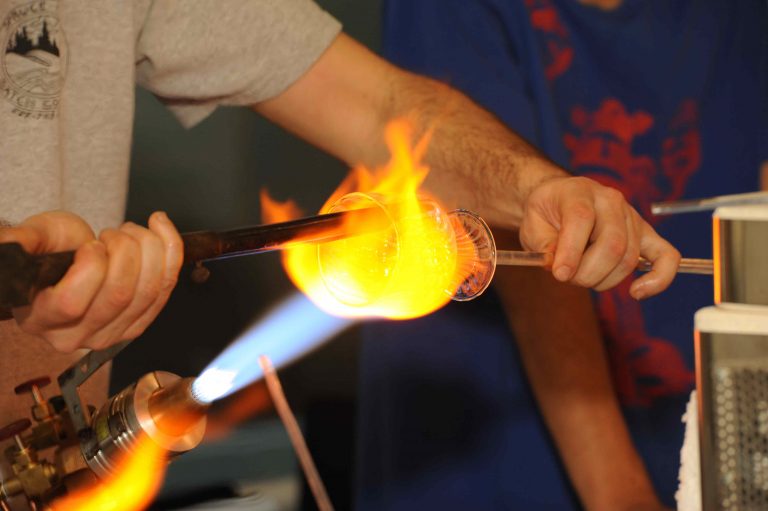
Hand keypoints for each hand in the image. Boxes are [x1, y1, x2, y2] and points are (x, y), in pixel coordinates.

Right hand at [0, 211, 182, 351]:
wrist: (68, 261)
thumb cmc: (48, 252)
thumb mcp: (31, 238)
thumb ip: (22, 240)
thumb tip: (10, 243)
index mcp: (41, 319)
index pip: (73, 302)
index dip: (91, 265)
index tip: (90, 244)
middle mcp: (75, 335)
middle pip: (119, 296)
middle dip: (125, 250)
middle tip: (113, 233)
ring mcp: (110, 335)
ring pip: (148, 293)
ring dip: (150, 249)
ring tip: (131, 232)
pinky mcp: (138, 324)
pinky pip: (166, 291)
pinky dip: (171, 253)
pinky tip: (160, 230)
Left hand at [519, 176, 679, 298]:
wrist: (561, 200)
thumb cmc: (546, 214)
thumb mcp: (532, 225)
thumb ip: (543, 245)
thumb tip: (558, 265)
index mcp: (579, 192)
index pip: (582, 220)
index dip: (571, 252)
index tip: (559, 274)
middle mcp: (611, 201)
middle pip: (612, 244)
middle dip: (587, 273)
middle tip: (568, 278)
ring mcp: (632, 217)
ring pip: (629, 258)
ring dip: (603, 280)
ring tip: (582, 277)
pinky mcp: (646, 235)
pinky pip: (667, 257)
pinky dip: (659, 279)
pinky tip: (637, 292)